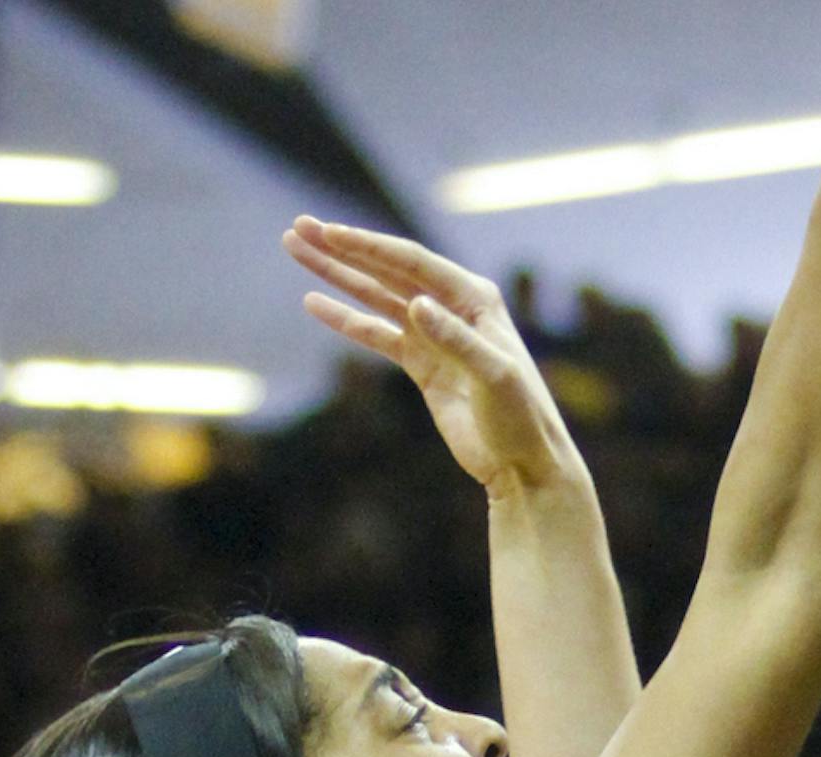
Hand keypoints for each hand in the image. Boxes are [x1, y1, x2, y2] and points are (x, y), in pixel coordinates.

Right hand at [286, 221, 581, 500]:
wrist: (523, 463)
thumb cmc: (521, 416)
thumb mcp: (494, 375)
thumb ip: (455, 339)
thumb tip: (416, 305)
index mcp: (473, 297)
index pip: (412, 263)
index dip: (369, 247)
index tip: (330, 234)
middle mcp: (452, 308)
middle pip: (387, 270)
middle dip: (342, 250)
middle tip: (299, 228)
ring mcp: (434, 336)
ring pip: (376, 298)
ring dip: (337, 276)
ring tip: (298, 250)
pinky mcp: (423, 366)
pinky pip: (377, 336)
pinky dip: (347, 321)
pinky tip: (315, 304)